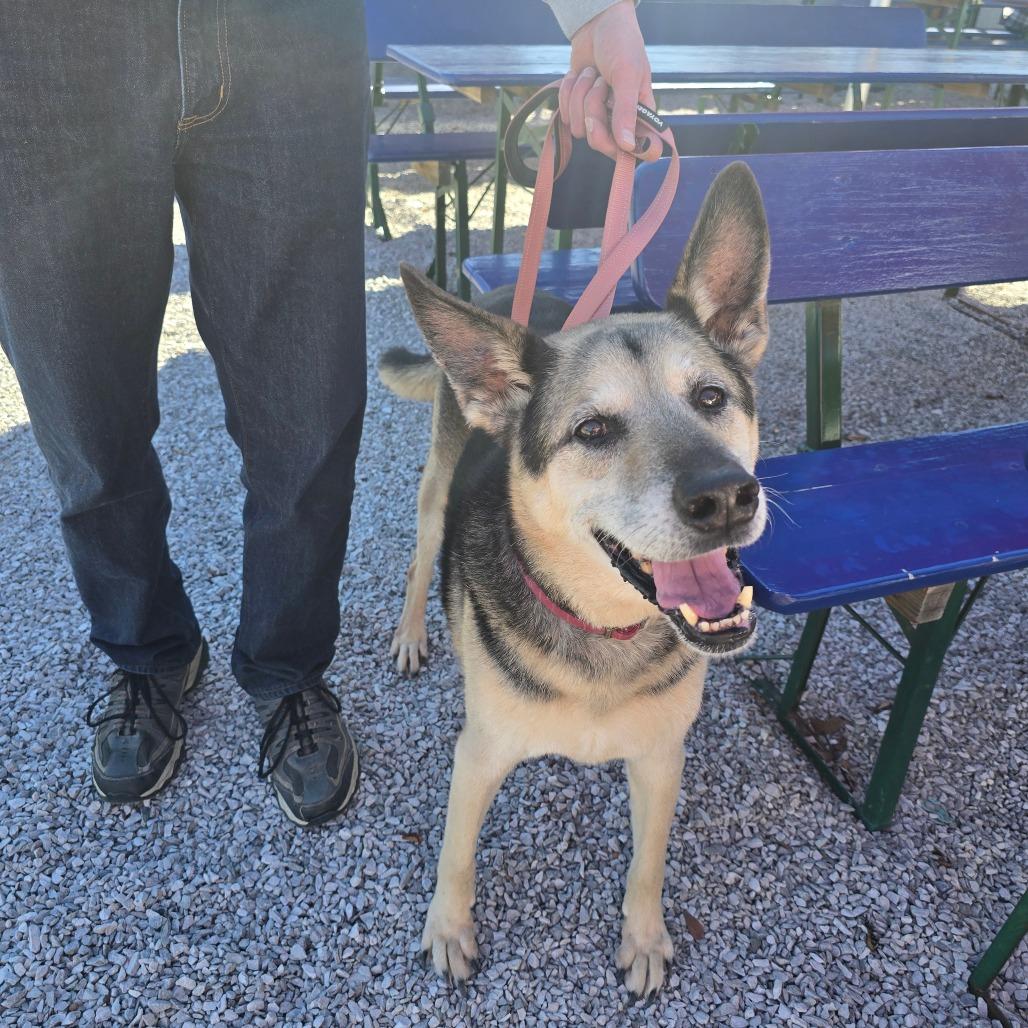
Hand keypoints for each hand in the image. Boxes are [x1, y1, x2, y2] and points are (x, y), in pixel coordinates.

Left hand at [558, 1, 655, 159]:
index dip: (635, 152)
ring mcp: (598, 118)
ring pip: (580, 130)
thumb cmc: (621, 45)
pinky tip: (579, 76)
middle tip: (600, 86)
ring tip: (593, 74)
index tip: (625, 142)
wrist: (596, 24)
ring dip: (580, 96)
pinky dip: (568, 92)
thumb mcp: (627, 75)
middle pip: (602, 144)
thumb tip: (626, 145)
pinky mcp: (578, 111)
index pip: (646, 151)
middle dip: (594, 112)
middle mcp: (622, 123)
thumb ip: (626, 111)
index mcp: (643, 116)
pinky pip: (565, 117)